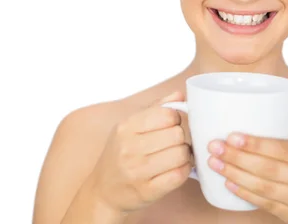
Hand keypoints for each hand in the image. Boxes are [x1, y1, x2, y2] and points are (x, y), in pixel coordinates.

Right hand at [89, 91, 192, 212]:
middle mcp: (129, 148)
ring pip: (181, 154)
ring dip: (185, 155)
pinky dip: (183, 170)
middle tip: (175, 143)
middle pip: (177, 134)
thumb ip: (156, 108)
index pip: (167, 114)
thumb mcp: (130, 127)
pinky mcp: (147, 191)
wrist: (102, 192)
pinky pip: (179, 175)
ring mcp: (137, 171)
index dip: (176, 119)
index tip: (171, 125)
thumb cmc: (120, 155)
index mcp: (126, 127)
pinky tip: (176, 169)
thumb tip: (180, 95)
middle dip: (181, 138)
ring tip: (177, 156)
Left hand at [207, 132, 287, 222]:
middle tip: (215, 147)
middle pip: (266, 168)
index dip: (254, 144)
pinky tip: (229, 183)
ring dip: (234, 174)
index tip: (232, 136)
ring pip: (261, 187)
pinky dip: (244, 193)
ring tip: (215, 163)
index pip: (281, 149)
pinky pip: (264, 203)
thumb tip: (260, 118)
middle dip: (236, 157)